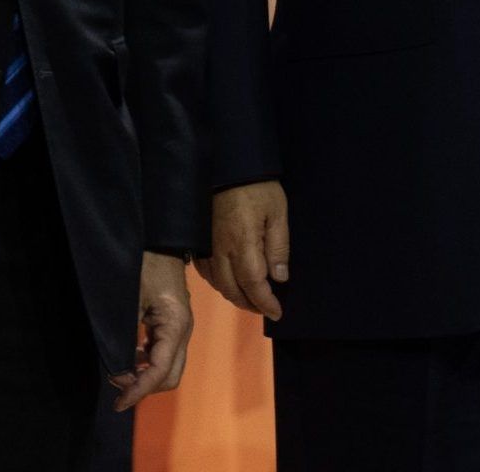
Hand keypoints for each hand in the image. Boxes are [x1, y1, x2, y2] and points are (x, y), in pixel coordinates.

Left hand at [107, 252, 192, 410]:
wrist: (159, 240)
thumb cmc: (143, 265)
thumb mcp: (129, 301)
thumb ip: (125, 338)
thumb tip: (119, 370)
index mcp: (176, 325)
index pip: (160, 372)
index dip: (138, 392)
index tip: (117, 405)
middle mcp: (183, 330)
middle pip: (170, 377)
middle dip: (142, 387)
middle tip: (114, 380)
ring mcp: (181, 328)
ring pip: (168, 369)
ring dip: (144, 378)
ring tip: (117, 371)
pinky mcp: (173, 325)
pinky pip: (164, 355)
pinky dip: (146, 365)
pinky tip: (129, 357)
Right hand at [198, 180, 288, 319]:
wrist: (227, 166)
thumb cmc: (258, 188)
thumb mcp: (278, 212)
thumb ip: (279, 246)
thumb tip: (280, 278)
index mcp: (243, 243)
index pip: (253, 284)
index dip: (265, 302)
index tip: (277, 313)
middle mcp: (221, 251)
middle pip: (233, 290)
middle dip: (250, 304)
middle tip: (267, 308)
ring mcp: (207, 248)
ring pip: (218, 284)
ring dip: (235, 296)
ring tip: (252, 298)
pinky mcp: (200, 242)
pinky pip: (207, 273)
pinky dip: (220, 284)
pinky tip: (231, 282)